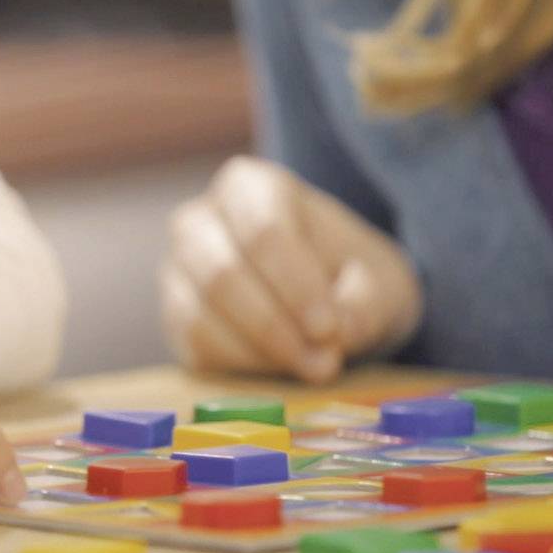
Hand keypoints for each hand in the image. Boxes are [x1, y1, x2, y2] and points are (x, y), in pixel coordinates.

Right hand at [161, 156, 421, 382]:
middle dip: (275, 326)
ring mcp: (178, 268)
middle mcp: (199, 219)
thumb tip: (338, 332)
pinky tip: (281, 367)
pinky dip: (242, 366)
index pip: (263, 231)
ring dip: (261, 352)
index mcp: (248, 186)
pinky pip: (195, 346)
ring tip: (312, 367)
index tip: (331, 329)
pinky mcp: (174, 314)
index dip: (296, 287)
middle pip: (222, 274)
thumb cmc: (349, 275)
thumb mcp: (379, 281)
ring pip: (200, 314)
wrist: (325, 298)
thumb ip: (366, 301)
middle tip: (324, 361)